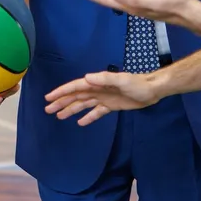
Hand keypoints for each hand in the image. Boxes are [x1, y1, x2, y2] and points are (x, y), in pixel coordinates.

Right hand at [43, 71, 160, 125]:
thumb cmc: (138, 84)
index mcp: (97, 83)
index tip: (48, 97)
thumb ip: (105, 79)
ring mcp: (104, 98)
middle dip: (61, 102)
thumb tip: (86, 78)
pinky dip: (87, 117)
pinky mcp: (111, 106)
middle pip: (76, 96)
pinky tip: (80, 123)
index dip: (61, 92)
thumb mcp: (122, 80)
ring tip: (59, 116)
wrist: (152, 90)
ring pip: (83, 104)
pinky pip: (96, 112)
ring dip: (71, 109)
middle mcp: (98, 90)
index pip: (75, 87)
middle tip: (48, 109)